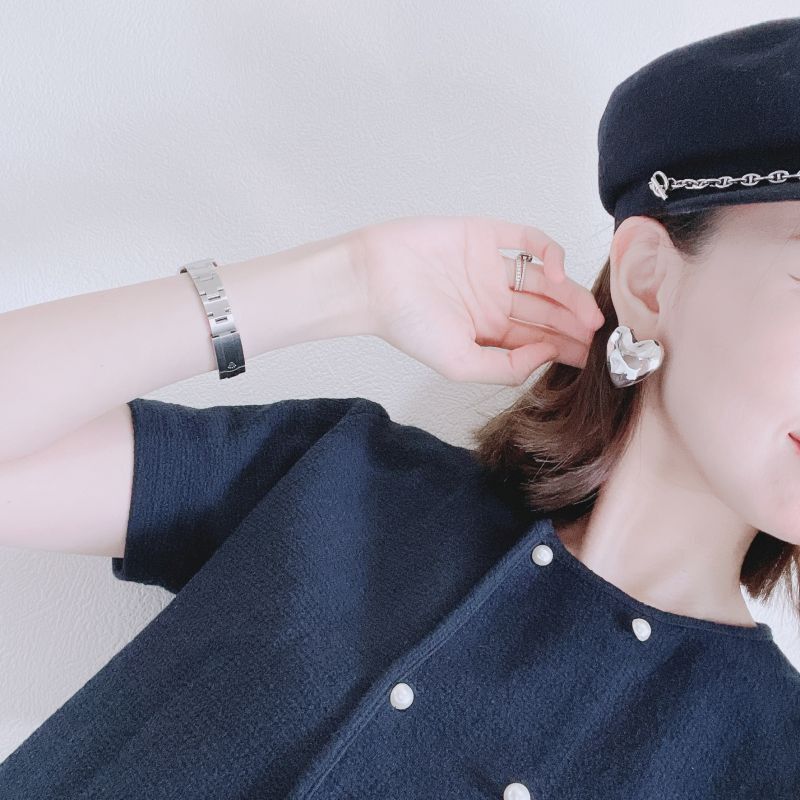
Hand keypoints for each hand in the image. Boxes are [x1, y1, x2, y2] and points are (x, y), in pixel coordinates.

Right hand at [349, 214, 604, 385]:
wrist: (372, 280)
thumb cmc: (407, 324)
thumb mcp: (460, 363)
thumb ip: (506, 366)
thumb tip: (548, 356)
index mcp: (488, 332)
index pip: (537, 341)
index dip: (565, 349)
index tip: (591, 361)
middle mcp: (495, 301)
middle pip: (546, 312)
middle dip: (573, 325)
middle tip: (601, 337)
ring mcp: (493, 267)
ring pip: (544, 280)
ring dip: (569, 295)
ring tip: (590, 314)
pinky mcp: (487, 236)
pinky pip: (527, 241)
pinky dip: (548, 253)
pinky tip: (557, 273)